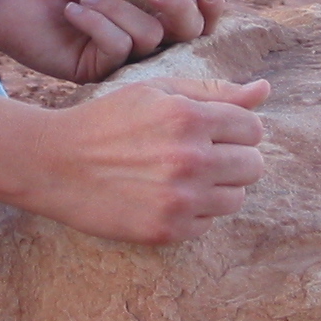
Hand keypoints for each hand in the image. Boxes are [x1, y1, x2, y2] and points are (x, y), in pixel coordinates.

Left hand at [0, 0, 225, 82]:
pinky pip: (119, 50)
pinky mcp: (98, 71)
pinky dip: (97, 23)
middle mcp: (142, 30)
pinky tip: (72, 11)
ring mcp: (121, 54)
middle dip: (175, 6)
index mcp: (150, 1)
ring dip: (117, 9)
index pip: (199, 13)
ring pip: (151, 39)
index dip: (211, 4)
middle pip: (189, 31)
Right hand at [21, 76, 268, 243]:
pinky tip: (163, 197)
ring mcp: (179, 198)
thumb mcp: (156, 92)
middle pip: (253, 166)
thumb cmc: (108, 121)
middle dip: (231, 159)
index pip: (253, 129)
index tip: (209, 133)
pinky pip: (207, 224)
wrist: (55, 164)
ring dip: (216, 188)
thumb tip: (265, 90)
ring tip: (180, 177)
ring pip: (236, 198)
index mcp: (190, 117)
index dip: (234, 130)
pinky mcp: (166, 230)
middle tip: (197, 156)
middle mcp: (190, 159)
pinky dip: (193, 213)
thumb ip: (214, 92)